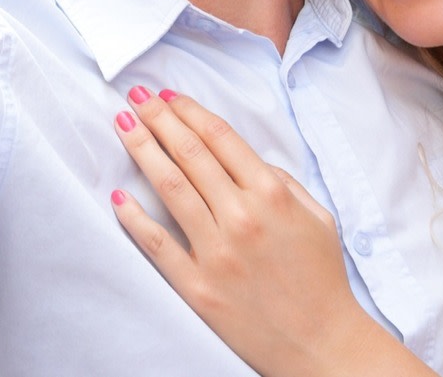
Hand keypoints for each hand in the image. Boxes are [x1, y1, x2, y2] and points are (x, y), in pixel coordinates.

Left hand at [110, 90, 427, 376]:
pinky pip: (157, 244)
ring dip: (142, 149)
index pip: (221, 137)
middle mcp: (242, 218)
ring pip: (170, 187)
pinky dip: (135, 218)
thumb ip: (283, 181)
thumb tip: (244, 158)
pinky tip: (120, 196)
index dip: (190, 110)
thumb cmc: (322, 279)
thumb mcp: (317, 218)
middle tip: (137, 97)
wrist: (322, 344)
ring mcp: (217, 253)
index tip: (169, 96)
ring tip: (123, 125)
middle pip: (190, 152)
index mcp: (272, 196)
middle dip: (159, 118)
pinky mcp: (198, 287)